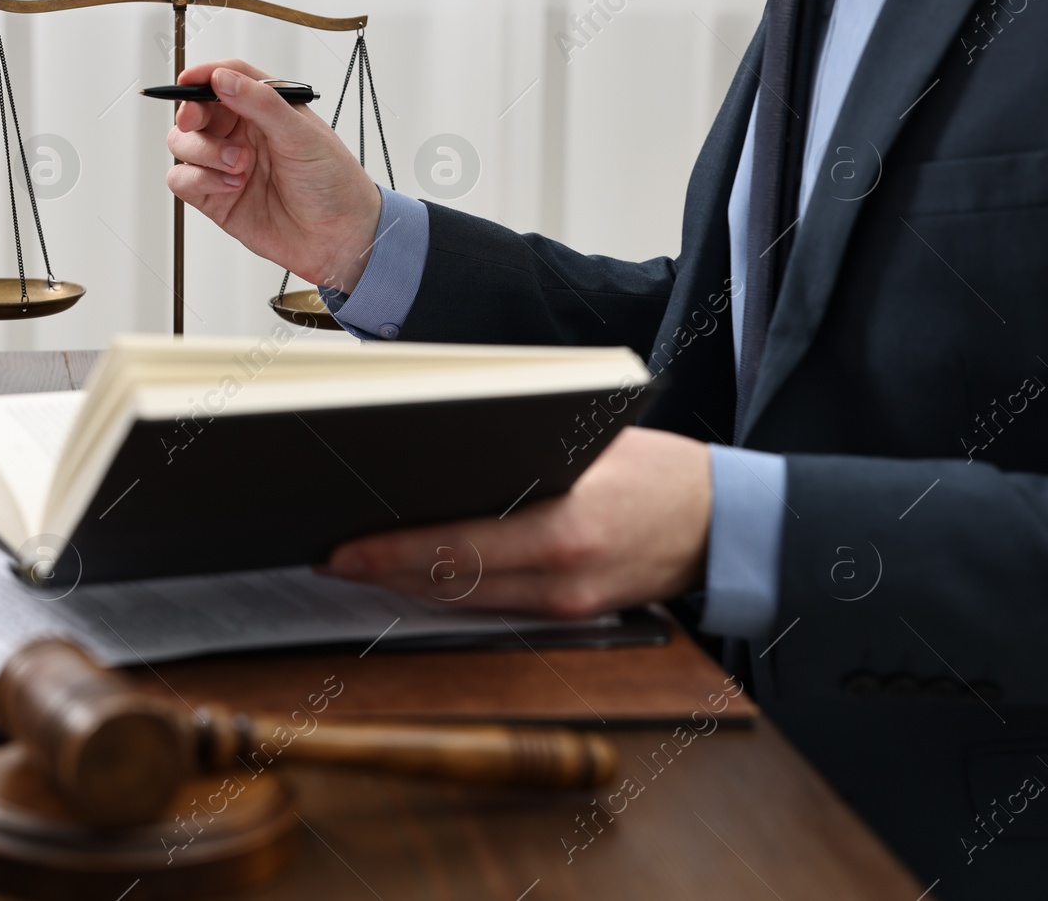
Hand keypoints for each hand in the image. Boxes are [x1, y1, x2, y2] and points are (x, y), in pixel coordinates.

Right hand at [165, 59, 380, 291]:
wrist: (339, 237)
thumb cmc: (333, 183)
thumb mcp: (302, 134)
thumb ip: (260, 103)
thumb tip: (223, 78)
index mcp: (265, 109)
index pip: (226, 79)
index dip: (203, 75)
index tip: (188, 79)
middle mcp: (242, 134)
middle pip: (195, 111)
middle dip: (192, 115)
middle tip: (197, 121)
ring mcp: (225, 166)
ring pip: (183, 144)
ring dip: (203, 151)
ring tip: (238, 164)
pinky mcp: (215, 197)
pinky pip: (182, 179)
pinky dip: (199, 179)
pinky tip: (231, 185)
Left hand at [325, 428, 712, 616]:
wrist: (729, 523)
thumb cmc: (661, 469)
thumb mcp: (592, 444)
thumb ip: (520, 456)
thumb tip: (437, 451)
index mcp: (567, 527)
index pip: (455, 546)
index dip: (390, 552)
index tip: (341, 548)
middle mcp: (562, 577)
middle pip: (449, 582)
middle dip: (383, 571)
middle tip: (330, 555)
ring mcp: (567, 604)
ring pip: (464, 601)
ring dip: (407, 585)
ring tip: (358, 564)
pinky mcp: (572, 614)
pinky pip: (494, 607)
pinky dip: (449, 591)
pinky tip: (415, 575)